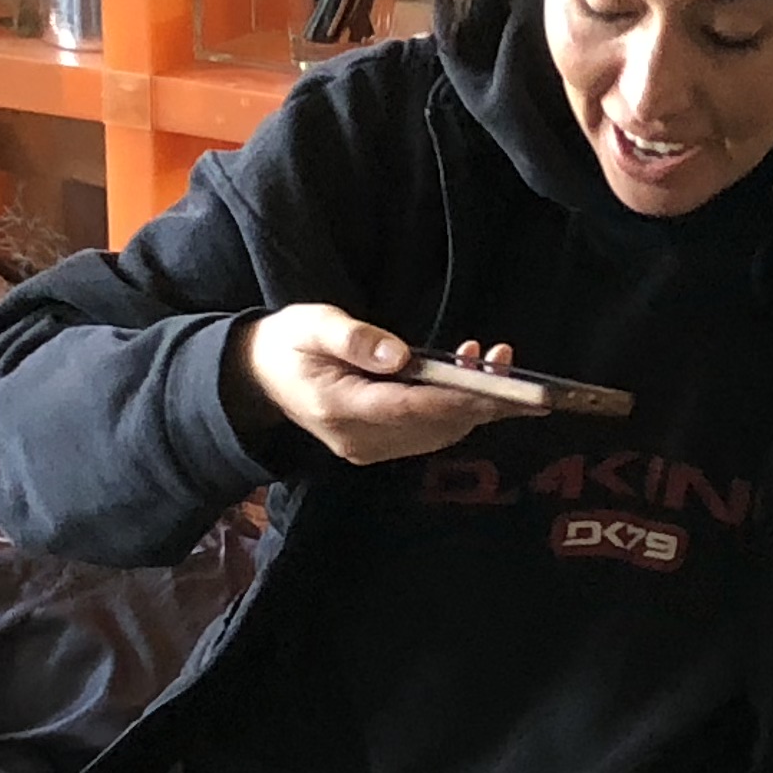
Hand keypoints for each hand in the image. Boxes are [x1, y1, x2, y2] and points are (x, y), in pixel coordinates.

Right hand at [236, 306, 543, 466]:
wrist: (261, 377)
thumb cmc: (289, 342)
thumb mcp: (311, 324)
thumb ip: (352, 338)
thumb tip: (397, 354)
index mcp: (338, 408)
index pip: (407, 408)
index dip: (455, 398)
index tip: (496, 385)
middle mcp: (358, 439)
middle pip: (431, 426)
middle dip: (478, 399)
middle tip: (511, 364)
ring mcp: (369, 448)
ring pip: (436, 433)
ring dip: (474, 404)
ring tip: (500, 362)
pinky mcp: (379, 446)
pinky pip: (427, 432)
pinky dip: (457, 408)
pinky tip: (474, 376)